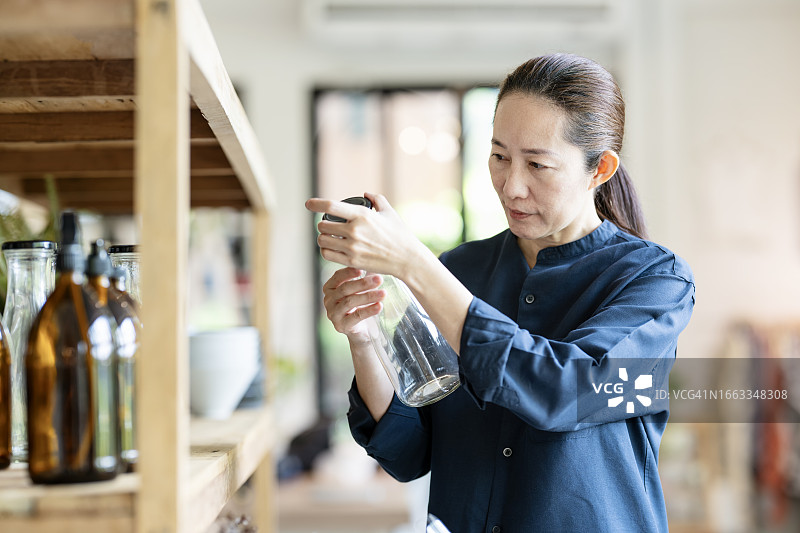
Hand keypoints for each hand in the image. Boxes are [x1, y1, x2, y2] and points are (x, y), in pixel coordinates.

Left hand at [306, 193, 427, 278]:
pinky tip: (332, 248)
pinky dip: (326, 250)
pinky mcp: (351, 261)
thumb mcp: (389, 212)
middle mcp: (355, 230)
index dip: (316, 203)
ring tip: (328, 237)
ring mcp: (352, 247)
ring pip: (322, 241)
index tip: (308, 204)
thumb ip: (376, 199)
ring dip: (323, 238)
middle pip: (323, 226)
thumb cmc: (399, 234)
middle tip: (327, 226)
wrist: (406, 259)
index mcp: (362, 215)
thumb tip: (366, 194)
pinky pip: (327, 254)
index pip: (331, 206)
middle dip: (323, 225)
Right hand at [322, 267, 385, 344]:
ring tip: (383, 293)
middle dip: (363, 283)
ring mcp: (333, 314)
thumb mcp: (359, 290)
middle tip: (379, 279)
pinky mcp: (341, 326)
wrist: (360, 330)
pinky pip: (356, 316)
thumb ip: (364, 277)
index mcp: (330, 288)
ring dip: (368, 296)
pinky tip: (379, 306)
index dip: (349, 272)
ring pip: (350, 302)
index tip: (362, 268)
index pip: (337, 277)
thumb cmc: (359, 305)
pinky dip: (369, 310)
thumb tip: (376, 265)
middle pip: (345, 289)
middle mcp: (328, 300)